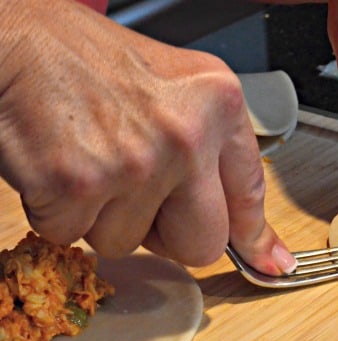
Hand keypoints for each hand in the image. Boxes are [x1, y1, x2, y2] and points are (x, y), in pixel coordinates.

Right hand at [0, 0, 295, 274]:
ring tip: (91, 159)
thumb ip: (210, 156)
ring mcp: (135, 163)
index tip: (270, 262)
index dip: (256, 237)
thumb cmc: (87, 60)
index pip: (249, 192)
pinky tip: (61, 165)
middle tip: (138, 195)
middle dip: (167, 234)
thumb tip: (242, 232)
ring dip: (104, 216)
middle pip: (200, 244)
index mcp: (217, 103)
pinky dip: (60, 212)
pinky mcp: (79, 185)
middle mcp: (186, 134)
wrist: (16, 39)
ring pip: (128, 244)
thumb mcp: (174, 90)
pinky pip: (74, 237)